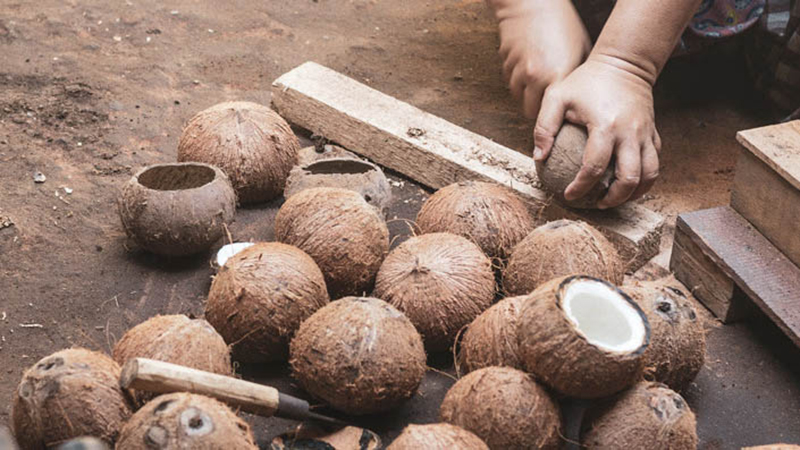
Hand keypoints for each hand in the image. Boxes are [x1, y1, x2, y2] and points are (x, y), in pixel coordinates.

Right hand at [495, 0, 590, 118]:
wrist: (532, 3)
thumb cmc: (562, 23)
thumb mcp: (581, 49)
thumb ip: (576, 77)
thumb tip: (578, 99)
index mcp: (558, 75)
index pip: (553, 113)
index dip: (555, 119)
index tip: (558, 119)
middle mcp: (536, 77)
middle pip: (531, 111)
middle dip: (538, 110)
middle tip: (547, 104)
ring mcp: (518, 71)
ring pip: (519, 98)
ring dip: (527, 95)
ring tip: (538, 82)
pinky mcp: (506, 65)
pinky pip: (511, 83)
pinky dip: (518, 81)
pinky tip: (528, 68)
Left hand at [533, 56, 660, 208]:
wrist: (624, 63)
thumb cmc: (586, 81)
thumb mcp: (557, 96)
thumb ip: (544, 126)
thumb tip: (538, 158)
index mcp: (605, 126)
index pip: (594, 167)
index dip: (581, 187)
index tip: (569, 195)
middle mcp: (630, 133)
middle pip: (629, 178)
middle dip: (613, 198)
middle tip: (596, 204)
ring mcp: (646, 134)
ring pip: (649, 175)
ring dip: (633, 193)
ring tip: (613, 199)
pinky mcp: (654, 134)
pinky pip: (655, 163)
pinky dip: (644, 179)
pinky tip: (626, 184)